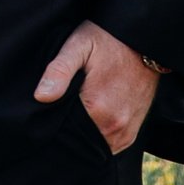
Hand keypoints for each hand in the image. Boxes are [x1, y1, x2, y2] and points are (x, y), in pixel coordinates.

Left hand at [33, 19, 158, 153]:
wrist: (142, 39)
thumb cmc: (108, 40)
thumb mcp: (79, 45)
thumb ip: (59, 70)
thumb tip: (41, 96)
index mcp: (98, 108)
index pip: (65, 130)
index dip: (53, 122)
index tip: (50, 109)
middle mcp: (114, 126)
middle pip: (79, 140)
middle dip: (68, 130)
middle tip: (62, 108)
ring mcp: (125, 132)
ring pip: (94, 145)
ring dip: (83, 135)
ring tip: (76, 112)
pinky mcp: (132, 132)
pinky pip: (109, 145)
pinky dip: (97, 136)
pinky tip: (89, 120)